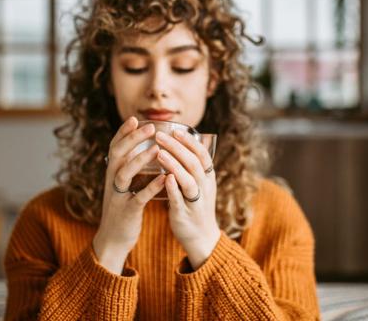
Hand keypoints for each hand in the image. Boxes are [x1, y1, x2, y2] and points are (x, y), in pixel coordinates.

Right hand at [92, 116, 165, 273]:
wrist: (113, 239)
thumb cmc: (123, 209)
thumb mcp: (122, 187)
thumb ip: (128, 169)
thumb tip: (138, 150)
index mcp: (112, 174)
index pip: (114, 148)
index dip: (123, 133)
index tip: (135, 118)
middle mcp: (112, 182)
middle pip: (118, 155)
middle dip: (132, 139)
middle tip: (150, 126)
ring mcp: (118, 197)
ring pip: (125, 173)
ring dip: (140, 159)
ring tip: (157, 149)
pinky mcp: (127, 212)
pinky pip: (138, 197)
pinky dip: (151, 187)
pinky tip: (164, 179)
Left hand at [155, 129, 220, 269]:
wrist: (201, 237)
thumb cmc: (196, 206)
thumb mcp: (200, 184)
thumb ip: (193, 166)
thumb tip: (187, 143)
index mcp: (208, 178)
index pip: (202, 154)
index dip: (190, 141)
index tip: (176, 130)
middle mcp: (205, 187)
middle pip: (194, 163)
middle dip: (177, 148)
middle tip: (160, 136)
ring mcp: (196, 201)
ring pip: (189, 179)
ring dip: (174, 165)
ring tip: (160, 153)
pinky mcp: (185, 214)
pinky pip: (180, 199)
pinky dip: (173, 188)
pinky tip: (164, 178)